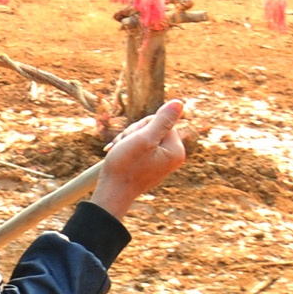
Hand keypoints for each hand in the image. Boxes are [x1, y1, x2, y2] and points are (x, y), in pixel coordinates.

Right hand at [89, 99, 187, 219]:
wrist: (113, 191)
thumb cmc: (126, 166)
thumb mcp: (143, 139)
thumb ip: (162, 121)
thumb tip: (179, 103)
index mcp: (176, 150)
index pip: (161, 121)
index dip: (143, 126)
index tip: (134, 140)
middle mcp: (173, 155)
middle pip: (153, 127)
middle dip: (135, 133)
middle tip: (125, 147)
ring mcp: (162, 160)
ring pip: (144, 135)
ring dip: (129, 140)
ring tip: (121, 152)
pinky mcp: (151, 164)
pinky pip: (141, 146)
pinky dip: (129, 147)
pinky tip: (121, 155)